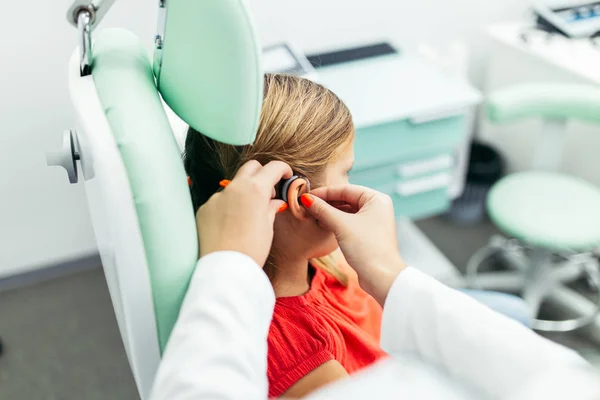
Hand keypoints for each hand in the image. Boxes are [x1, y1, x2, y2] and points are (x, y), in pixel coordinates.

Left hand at [196, 160, 292, 266]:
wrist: (224, 270)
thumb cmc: (250, 251)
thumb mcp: (267, 228)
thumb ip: (270, 209)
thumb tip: (273, 202)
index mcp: (255, 190)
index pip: (272, 168)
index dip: (283, 169)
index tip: (286, 175)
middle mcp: (234, 188)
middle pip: (251, 167)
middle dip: (262, 173)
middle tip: (269, 191)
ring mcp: (216, 197)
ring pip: (234, 186)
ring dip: (244, 193)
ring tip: (249, 215)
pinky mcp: (204, 209)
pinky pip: (219, 201)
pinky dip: (228, 207)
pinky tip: (231, 225)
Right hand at [302, 185, 406, 304]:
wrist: (381, 277)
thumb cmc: (367, 248)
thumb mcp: (341, 225)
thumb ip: (323, 210)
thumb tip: (306, 199)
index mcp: (376, 199)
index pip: (346, 189)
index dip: (325, 192)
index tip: (307, 195)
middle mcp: (377, 207)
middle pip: (346, 199)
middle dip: (326, 202)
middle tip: (307, 205)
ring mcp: (373, 220)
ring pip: (347, 211)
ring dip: (330, 212)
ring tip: (312, 214)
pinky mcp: (368, 233)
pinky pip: (349, 221)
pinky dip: (336, 221)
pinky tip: (322, 223)